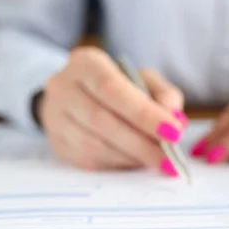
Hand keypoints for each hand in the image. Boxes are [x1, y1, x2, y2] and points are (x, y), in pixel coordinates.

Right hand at [38, 47, 187, 175]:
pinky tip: (136, 163)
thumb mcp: (143, 80)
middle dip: (141, 143)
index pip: (113, 89)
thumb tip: (173, 116)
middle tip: (170, 159)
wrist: (77, 98)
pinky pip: (88, 161)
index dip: (144, 114)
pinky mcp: (57, 144)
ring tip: (157, 162)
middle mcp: (63, 88)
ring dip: (130, 157)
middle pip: (102, 120)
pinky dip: (117, 164)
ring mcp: (55, 118)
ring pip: (93, 145)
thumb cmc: (118, 88)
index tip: (173, 132)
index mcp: (86, 64)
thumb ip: (163, 94)